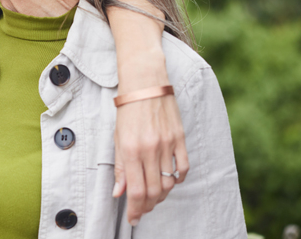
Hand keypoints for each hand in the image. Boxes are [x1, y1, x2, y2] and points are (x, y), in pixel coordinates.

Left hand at [112, 92, 188, 225]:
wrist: (145, 82)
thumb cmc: (127, 109)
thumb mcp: (117, 137)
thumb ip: (119, 167)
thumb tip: (119, 193)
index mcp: (131, 150)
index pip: (136, 191)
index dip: (135, 210)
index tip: (134, 218)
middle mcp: (150, 149)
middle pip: (154, 191)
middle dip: (148, 206)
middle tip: (143, 209)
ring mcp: (168, 144)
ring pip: (169, 182)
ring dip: (162, 194)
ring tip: (154, 196)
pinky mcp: (180, 138)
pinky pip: (184, 168)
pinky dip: (178, 179)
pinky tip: (171, 180)